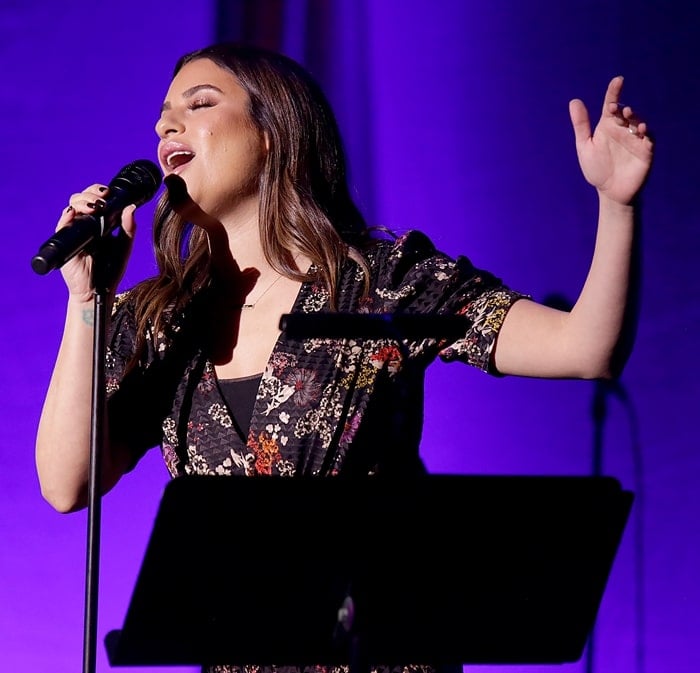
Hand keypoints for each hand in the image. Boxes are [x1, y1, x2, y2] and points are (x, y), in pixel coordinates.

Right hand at [56, 184, 136, 302]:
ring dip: (82, 202)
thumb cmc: (111, 270)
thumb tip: (131, 207)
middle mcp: (85, 225)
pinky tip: (74, 214)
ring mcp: (74, 233)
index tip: (109, 192)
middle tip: (103, 200)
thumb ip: (128, 229)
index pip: (95, 199)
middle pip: (81, 199)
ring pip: (71, 208)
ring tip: (95, 207)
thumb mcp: (124, 247)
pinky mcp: (65, 243)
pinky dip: (67, 218)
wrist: (99, 291)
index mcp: (99, 223)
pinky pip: (62, 226)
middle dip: (90, 194)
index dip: (99, 191)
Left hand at [569, 76, 653, 204]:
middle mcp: (623, 129)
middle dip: (623, 109)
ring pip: (638, 123)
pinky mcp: (645, 151)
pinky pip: (648, 139)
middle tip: (618, 109)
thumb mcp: (585, 146)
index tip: (617, 80)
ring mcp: (635, 139)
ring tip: (628, 116)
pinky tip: (640, 130)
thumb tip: (574, 100)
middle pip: (625, 113)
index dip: (614, 92)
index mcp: (608, 126)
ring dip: (635, 118)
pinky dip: (645, 133)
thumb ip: (581, 125)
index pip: (612, 105)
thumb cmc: (597, 168)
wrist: (609, 191)